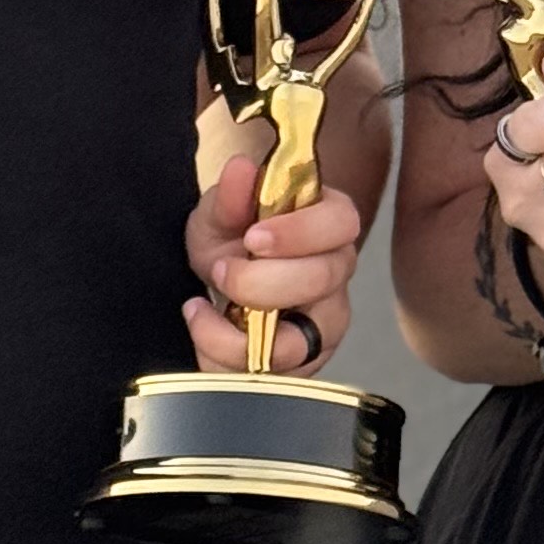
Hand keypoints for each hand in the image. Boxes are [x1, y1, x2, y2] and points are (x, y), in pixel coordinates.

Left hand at [183, 125, 362, 375]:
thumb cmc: (233, 238)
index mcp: (329, 223)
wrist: (222, 277)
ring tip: (202, 310)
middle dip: (259, 282)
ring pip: (299, 342)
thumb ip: (230, 194)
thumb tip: (241, 169)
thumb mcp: (220, 212)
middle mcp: (337, 273)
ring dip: (238, 333)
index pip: (341, 224)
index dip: (299, 233)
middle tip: (221, 271)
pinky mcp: (302, 361)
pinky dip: (224, 358)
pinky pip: (269, 375)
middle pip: (321, 282)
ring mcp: (324, 321)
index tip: (253, 237)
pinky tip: (205, 328)